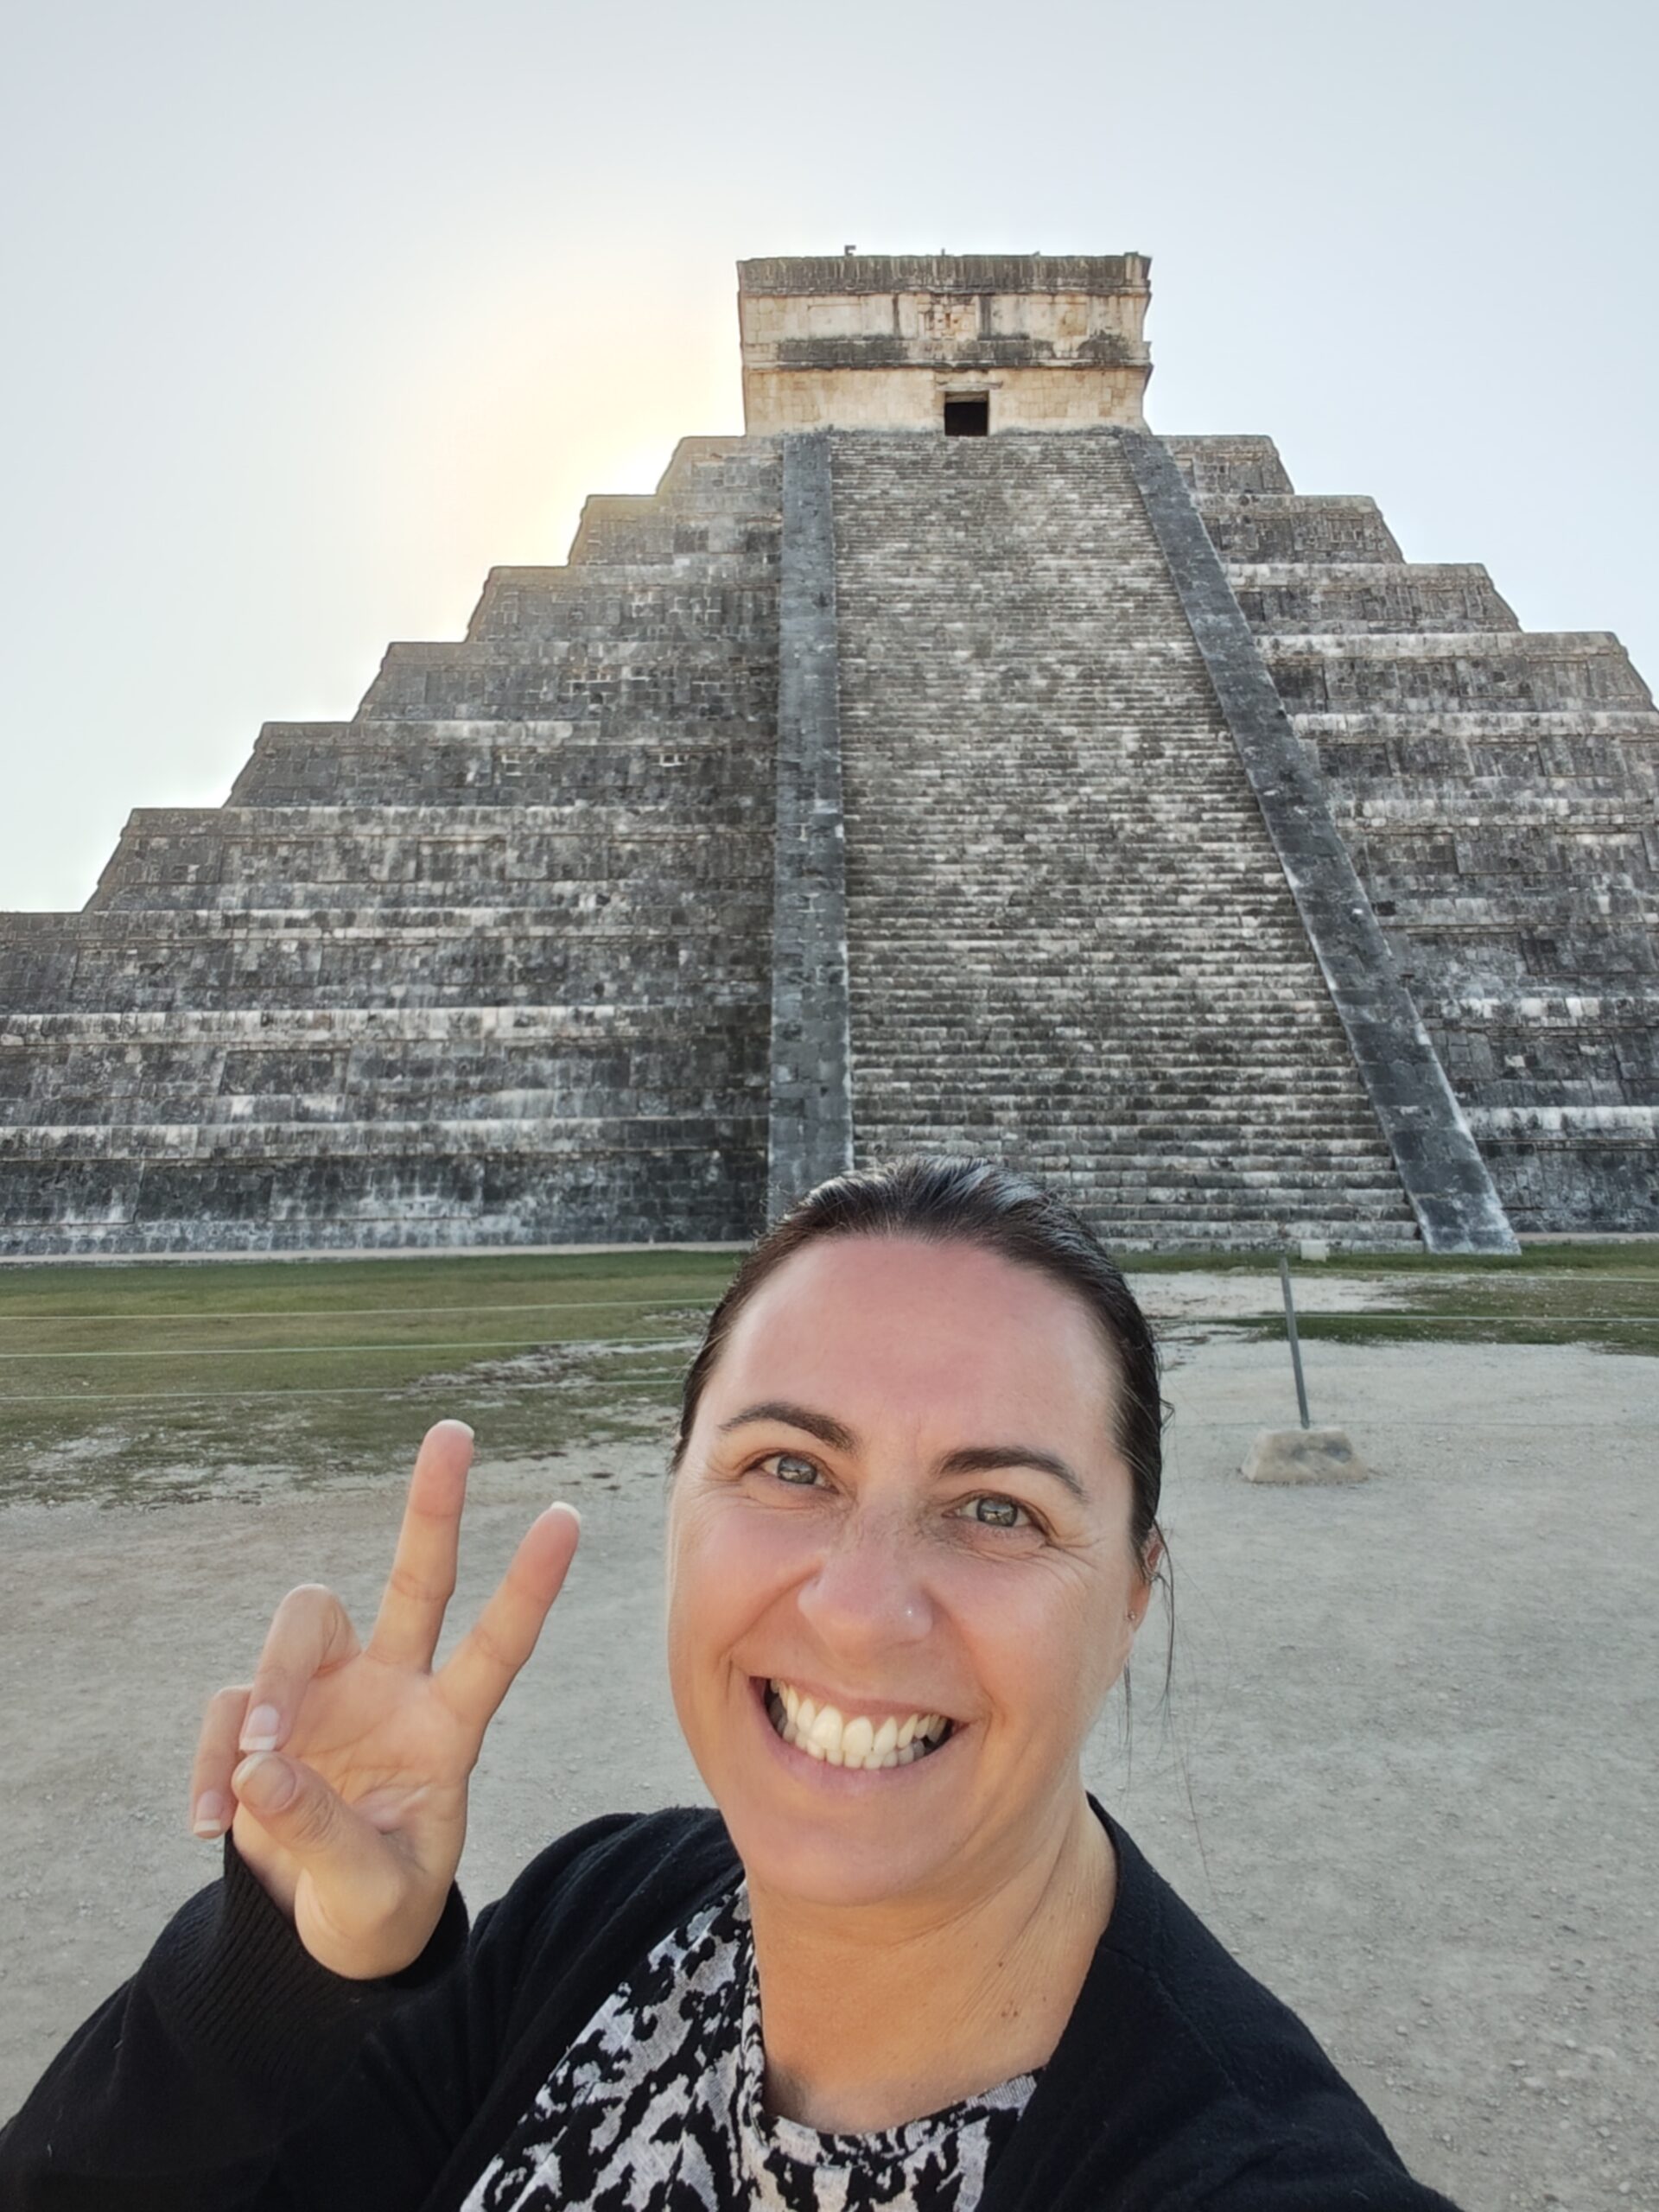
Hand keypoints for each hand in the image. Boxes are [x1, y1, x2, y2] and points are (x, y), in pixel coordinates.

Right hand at [186, 1419, 579, 1978]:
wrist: (316, 1936)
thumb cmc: (376, 1909)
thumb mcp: (371, 1897)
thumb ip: (324, 1837)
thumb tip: (259, 1767)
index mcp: (447, 1730)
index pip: (496, 1648)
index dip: (530, 1587)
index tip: (567, 1515)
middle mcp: (393, 1690)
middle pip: (416, 1580)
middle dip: (434, 1505)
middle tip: (454, 1432)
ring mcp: (327, 1696)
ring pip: (301, 1624)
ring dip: (273, 1686)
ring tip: (257, 1769)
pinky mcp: (263, 1718)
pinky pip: (229, 1710)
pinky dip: (213, 1764)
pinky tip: (209, 1827)